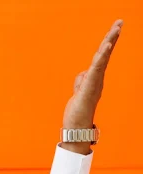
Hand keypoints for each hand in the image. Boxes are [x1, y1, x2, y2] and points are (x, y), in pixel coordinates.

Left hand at [61, 19, 122, 153]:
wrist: (77, 129)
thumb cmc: (78, 112)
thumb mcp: (78, 92)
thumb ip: (81, 81)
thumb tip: (83, 74)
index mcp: (94, 78)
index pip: (101, 57)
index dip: (108, 42)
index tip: (116, 28)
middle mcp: (97, 79)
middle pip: (104, 55)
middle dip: (112, 37)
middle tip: (120, 22)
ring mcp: (93, 84)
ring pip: (101, 60)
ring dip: (108, 44)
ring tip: (115, 30)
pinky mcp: (87, 90)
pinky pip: (95, 71)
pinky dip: (100, 59)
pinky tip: (105, 48)